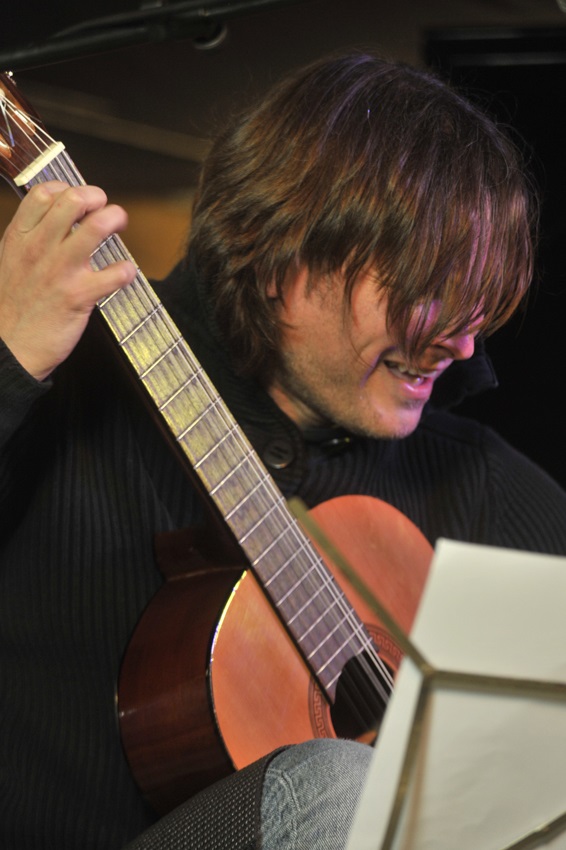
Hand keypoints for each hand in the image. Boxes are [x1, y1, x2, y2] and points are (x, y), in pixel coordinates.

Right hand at [0, 181, 136, 380]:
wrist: (9, 347)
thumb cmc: (13, 305)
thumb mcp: (10, 261)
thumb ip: (31, 237)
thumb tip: (57, 219)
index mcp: (21, 237)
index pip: (46, 193)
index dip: (70, 189)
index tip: (81, 200)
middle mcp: (40, 248)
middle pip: (74, 200)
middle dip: (98, 198)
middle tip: (106, 210)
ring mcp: (60, 270)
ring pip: (97, 226)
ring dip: (116, 219)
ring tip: (120, 224)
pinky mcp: (80, 296)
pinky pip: (115, 273)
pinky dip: (126, 270)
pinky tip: (124, 272)